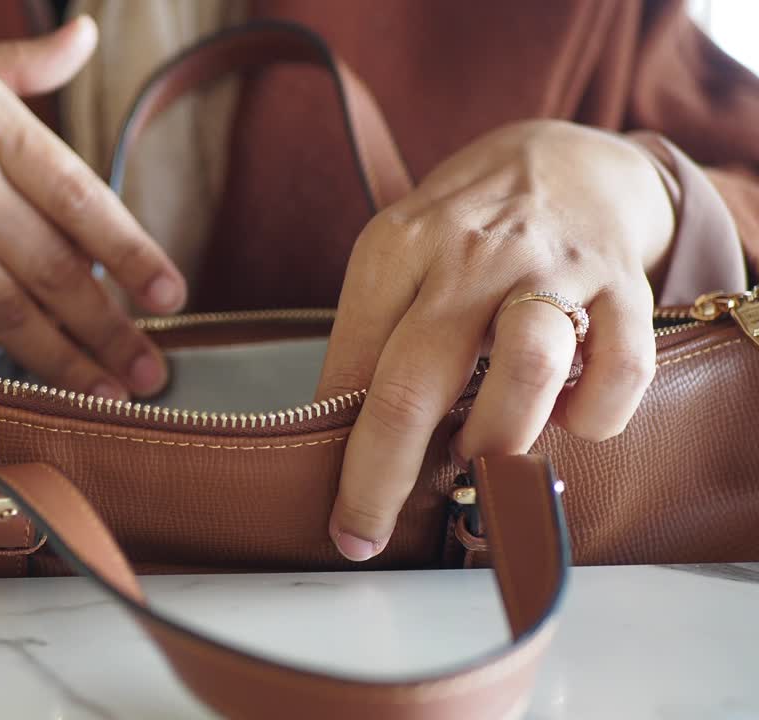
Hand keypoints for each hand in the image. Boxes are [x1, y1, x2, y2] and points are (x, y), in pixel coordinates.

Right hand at [0, 17, 183, 399]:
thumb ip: (18, 64)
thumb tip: (86, 36)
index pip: (79, 195)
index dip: (133, 251)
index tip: (170, 294)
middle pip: (52, 267)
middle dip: (110, 328)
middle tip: (149, 371)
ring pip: (1, 309)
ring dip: (58, 361)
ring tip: (100, 395)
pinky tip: (3, 397)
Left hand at [317, 120, 674, 559]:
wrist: (564, 159)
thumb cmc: (464, 231)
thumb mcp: (395, 263)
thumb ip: (369, 342)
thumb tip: (340, 442)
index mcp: (397, 250)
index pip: (352, 369)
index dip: (340, 457)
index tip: (340, 518)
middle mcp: (468, 255)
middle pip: (416, 383)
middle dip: (385, 476)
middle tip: (371, 530)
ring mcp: (549, 266)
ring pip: (524, 370)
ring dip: (500, 437)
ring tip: (486, 451)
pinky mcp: (620, 284)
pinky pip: (617, 371)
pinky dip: (595, 415)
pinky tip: (568, 414)